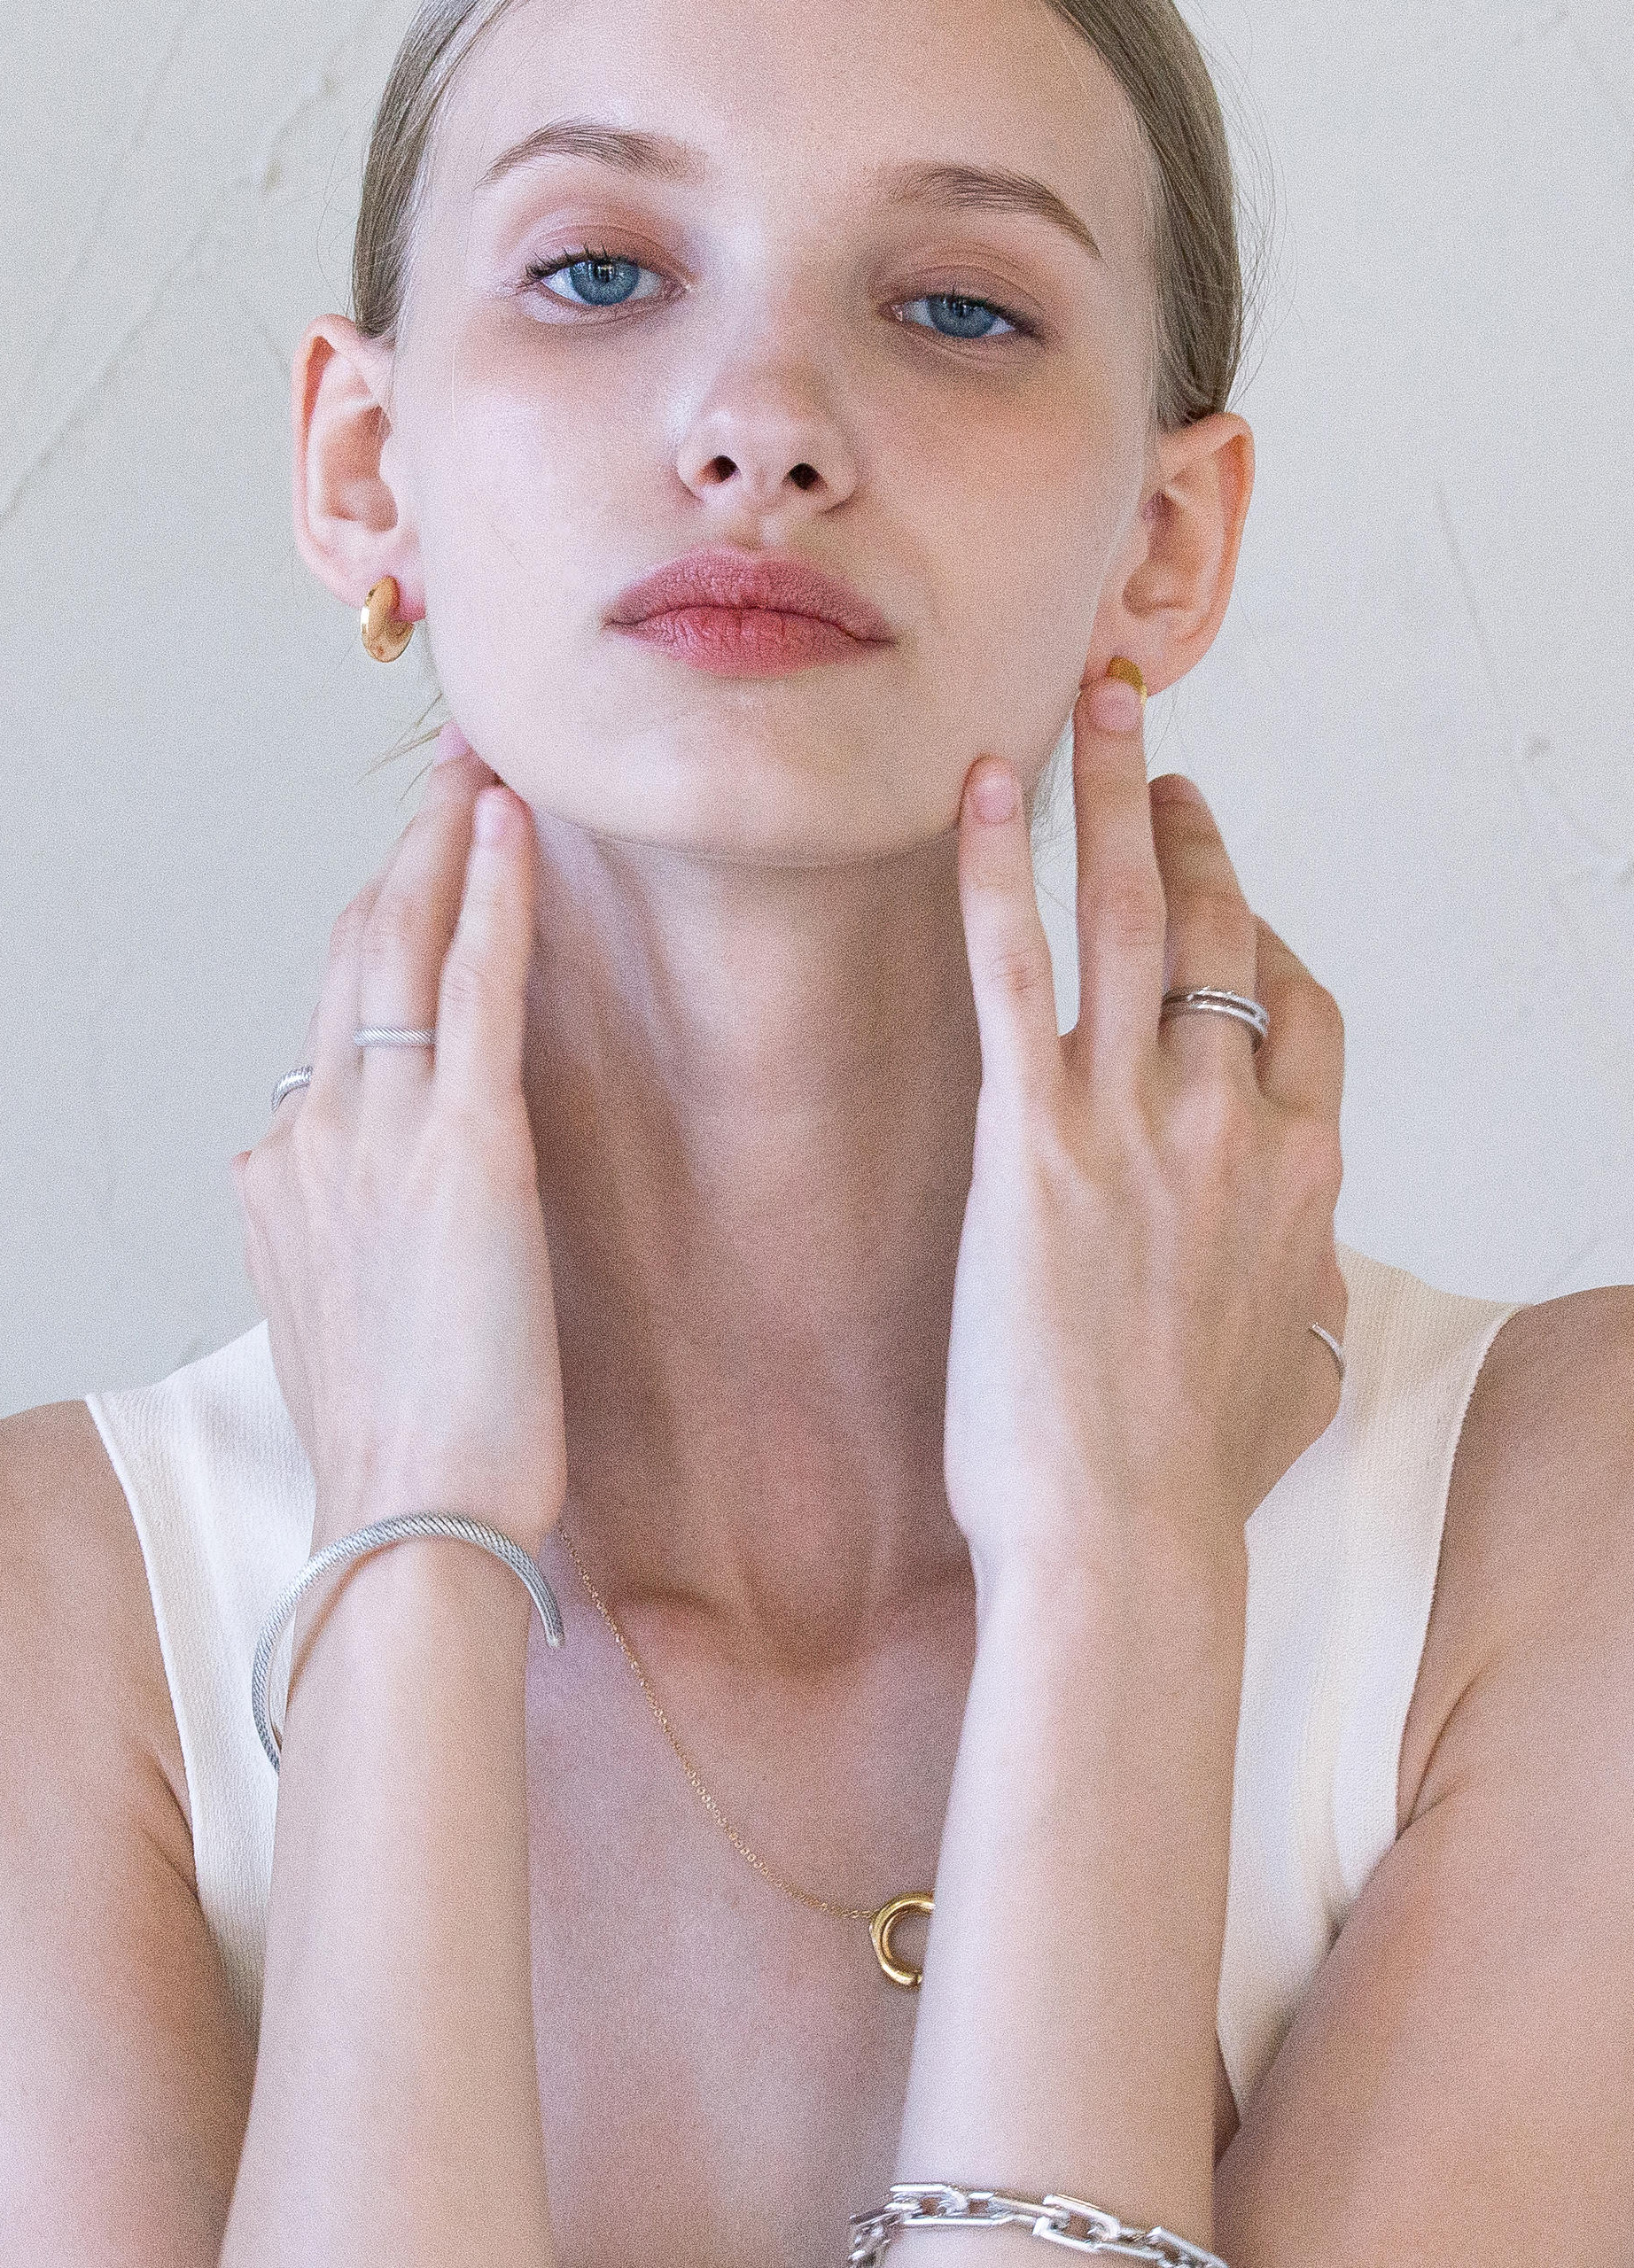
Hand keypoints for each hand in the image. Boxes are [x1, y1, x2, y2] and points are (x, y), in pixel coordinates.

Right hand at [231, 725, 566, 1555]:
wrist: (409, 1521)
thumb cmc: (400, 1449)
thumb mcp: (344, 1327)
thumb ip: (339, 1244)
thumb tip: (350, 1203)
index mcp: (285, 1178)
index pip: (330, 1023)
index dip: (375, 935)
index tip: (413, 877)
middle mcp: (312, 1134)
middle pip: (351, 955)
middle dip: (402, 853)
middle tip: (448, 771)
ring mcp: (381, 1133)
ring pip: (402, 946)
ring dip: (442, 842)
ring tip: (479, 764)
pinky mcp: (467, 1148)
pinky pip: (474, 989)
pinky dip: (493, 897)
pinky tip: (512, 827)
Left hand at [944, 679, 1345, 1593]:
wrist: (1124, 1534)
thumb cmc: (1199, 1475)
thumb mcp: (1299, 1369)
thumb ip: (1308, 1292)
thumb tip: (1315, 1274)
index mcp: (1304, 1167)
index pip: (1298, 1003)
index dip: (1256, 930)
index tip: (1220, 891)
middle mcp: (1233, 1120)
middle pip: (1220, 927)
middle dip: (1187, 822)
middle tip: (1154, 750)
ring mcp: (1134, 1122)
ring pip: (1129, 916)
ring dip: (1111, 795)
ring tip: (1095, 708)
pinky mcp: (1029, 1142)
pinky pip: (1012, 970)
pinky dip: (994, 870)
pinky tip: (977, 791)